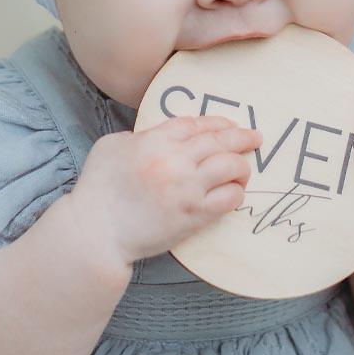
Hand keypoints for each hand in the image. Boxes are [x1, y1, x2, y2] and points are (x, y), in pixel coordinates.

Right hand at [72, 115, 262, 263]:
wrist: (97, 232)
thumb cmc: (98, 188)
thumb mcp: (112, 146)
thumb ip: (142, 136)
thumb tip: (165, 136)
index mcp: (155, 140)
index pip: (196, 124)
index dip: (216, 123)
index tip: (229, 126)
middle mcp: (176, 161)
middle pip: (220, 140)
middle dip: (242, 137)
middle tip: (256, 138)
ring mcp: (188, 189)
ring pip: (231, 167)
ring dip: (242, 166)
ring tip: (244, 169)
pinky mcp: (194, 215)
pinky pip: (229, 199)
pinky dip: (236, 192)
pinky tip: (233, 192)